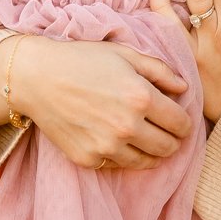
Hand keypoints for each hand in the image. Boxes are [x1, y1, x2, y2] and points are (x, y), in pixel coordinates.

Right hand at [0, 33, 192, 170]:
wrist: (37, 78)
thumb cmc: (82, 60)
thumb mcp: (125, 54)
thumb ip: (160, 71)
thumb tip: (184, 88)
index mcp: (141, 98)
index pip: (182, 124)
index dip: (184, 122)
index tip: (176, 118)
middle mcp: (127, 127)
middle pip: (169, 148)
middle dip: (173, 139)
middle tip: (164, 130)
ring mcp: (107, 147)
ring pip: (147, 162)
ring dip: (152, 151)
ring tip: (143, 137)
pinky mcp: (89, 159)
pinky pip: (119, 165)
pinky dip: (124, 155)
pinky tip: (118, 140)